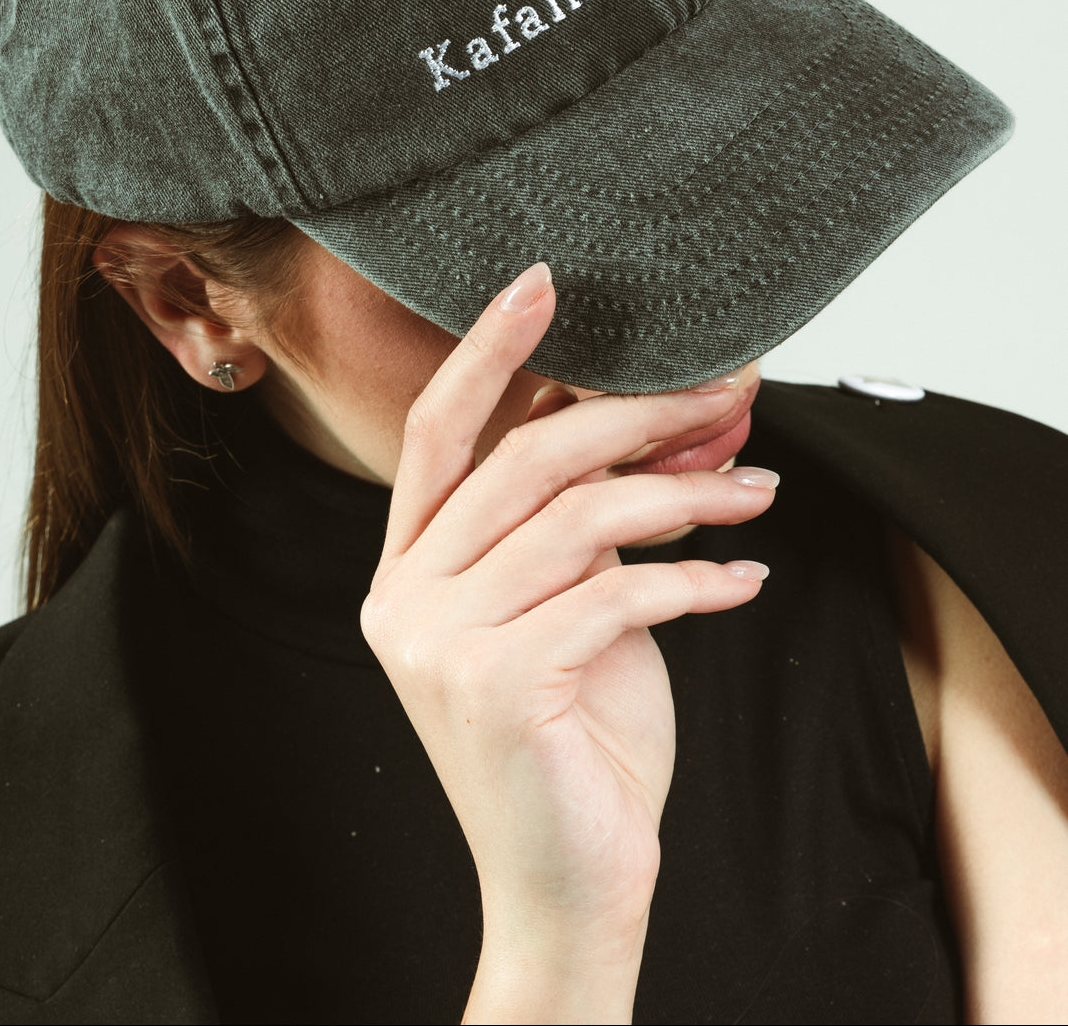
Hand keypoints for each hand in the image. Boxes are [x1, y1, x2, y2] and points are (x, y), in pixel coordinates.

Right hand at [360, 262, 776, 1021]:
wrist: (569, 882)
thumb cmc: (574, 738)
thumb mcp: (575, 606)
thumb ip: (587, 516)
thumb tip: (660, 414)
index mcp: (408, 566)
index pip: (437, 430)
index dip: (488, 349)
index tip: (545, 282)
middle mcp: (405, 595)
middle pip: (522, 459)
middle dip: (635, 412)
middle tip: (726, 392)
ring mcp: (439, 642)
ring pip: (578, 521)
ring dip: (686, 495)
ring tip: (759, 493)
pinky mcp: (495, 687)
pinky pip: (615, 597)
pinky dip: (697, 580)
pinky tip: (747, 579)